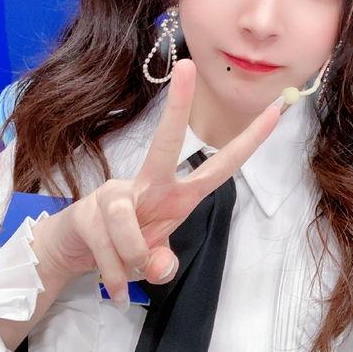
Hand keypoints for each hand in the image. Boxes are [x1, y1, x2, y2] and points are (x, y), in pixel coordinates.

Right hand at [33, 58, 282, 305]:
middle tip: (187, 65)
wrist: (76, 247)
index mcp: (176, 193)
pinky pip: (105, 248)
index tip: (276, 110)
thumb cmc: (127, 242)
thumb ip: (163, 261)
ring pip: (126, 223)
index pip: (220, 166)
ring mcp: (114, 192)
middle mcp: (148, 183)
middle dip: (177, 106)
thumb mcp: (153, 257)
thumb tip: (158, 267)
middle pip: (166, 142)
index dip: (249, 142)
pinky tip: (111, 287)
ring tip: (126, 273)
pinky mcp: (86, 210)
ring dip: (131, 260)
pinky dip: (112, 276)